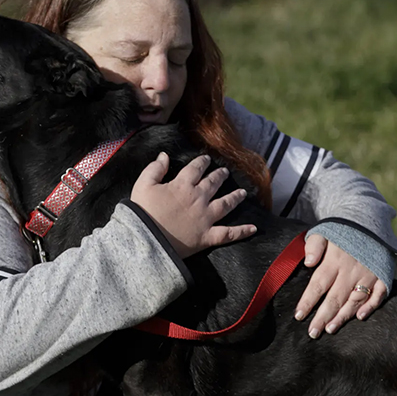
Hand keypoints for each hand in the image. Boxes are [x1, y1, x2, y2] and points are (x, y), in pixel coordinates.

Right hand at [131, 153, 255, 257]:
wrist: (145, 240)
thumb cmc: (142, 212)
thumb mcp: (143, 185)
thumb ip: (155, 168)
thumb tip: (164, 155)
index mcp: (182, 185)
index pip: (196, 169)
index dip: (202, 162)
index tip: (206, 159)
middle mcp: (198, 199)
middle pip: (213, 183)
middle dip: (220, 175)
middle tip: (225, 172)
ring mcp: (205, 218)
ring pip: (225, 204)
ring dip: (235, 197)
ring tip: (242, 193)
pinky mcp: (207, 236)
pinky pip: (229, 233)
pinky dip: (242, 231)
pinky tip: (254, 228)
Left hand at [294, 234, 386, 337]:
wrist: (370, 219)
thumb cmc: (342, 230)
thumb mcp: (324, 231)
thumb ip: (314, 245)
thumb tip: (308, 262)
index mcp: (334, 260)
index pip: (318, 284)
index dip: (308, 301)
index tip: (298, 316)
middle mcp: (351, 269)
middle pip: (335, 298)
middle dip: (322, 317)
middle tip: (313, 333)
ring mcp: (368, 273)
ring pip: (355, 299)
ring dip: (343, 316)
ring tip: (330, 329)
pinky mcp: (383, 274)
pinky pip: (379, 294)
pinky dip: (371, 306)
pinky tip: (360, 317)